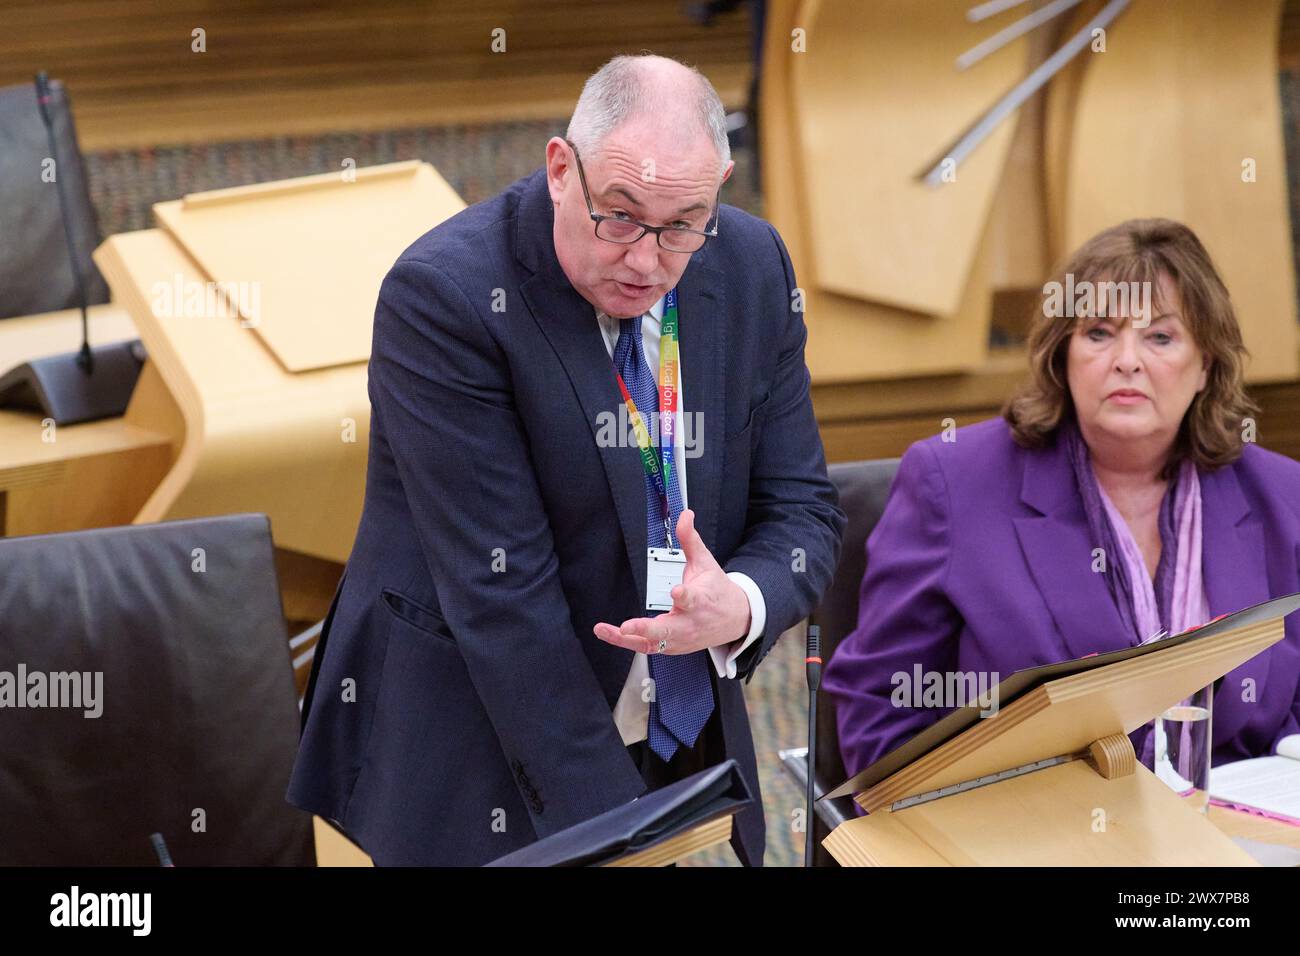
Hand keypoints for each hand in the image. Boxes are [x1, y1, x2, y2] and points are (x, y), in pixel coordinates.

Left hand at [593, 509, 750, 654]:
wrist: (736, 619)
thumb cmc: (717, 591)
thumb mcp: (705, 563)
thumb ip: (690, 540)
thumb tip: (685, 515)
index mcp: (700, 600)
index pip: (691, 599)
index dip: (683, 596)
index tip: (677, 592)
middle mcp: (689, 623)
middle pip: (668, 630)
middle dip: (646, 629)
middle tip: (627, 626)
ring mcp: (679, 639)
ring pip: (652, 643)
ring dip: (626, 639)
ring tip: (604, 630)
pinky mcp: (671, 647)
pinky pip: (647, 647)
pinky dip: (628, 642)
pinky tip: (610, 633)